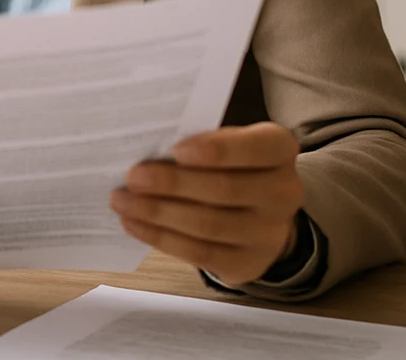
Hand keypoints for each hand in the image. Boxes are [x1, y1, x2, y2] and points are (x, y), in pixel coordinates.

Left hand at [110, 122, 304, 285]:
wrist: (259, 215)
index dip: (218, 150)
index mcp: (280, 149)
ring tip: (122, 201)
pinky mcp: (248, 263)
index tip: (176, 149)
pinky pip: (200, 253)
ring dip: (158, 213)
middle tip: (132, 176)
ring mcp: (270, 233)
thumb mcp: (227, 143)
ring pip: (208, 225)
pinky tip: (134, 224)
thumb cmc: (231, 166)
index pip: (257, 147)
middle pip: (225, 190)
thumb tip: (146, 150)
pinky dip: (161, 238)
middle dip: (172, 184)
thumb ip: (199, 142)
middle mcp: (284, 192)